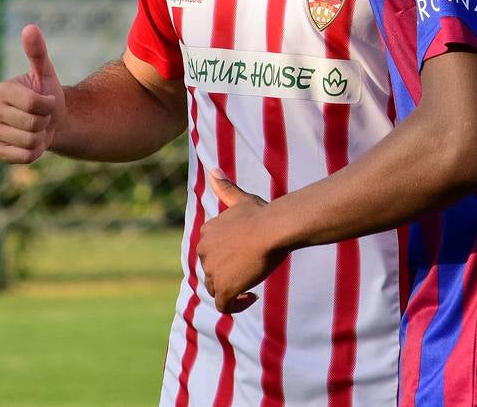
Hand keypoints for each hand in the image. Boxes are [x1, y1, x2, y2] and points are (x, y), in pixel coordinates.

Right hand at [0, 24, 62, 162]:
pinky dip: (35, 152)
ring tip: (39, 128)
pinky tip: (33, 142)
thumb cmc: (49, 94)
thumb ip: (38, 52)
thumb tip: (30, 27)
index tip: (48, 100)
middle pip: (32, 123)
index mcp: (2, 89)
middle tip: (44, 116)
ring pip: (29, 141)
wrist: (53, 121)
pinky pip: (23, 156)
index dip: (49, 103)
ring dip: (42, 136)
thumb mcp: (47, 73)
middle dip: (46, 120)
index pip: (33, 102)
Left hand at [196, 170, 283, 313]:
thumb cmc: (261, 214)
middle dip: (230, 274)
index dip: (228, 257)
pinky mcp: (224, 288)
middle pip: (213, 272)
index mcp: (207, 233)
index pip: (212, 253)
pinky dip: (236, 305)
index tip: (246, 255)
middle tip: (252, 268)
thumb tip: (213, 170)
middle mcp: (204, 252)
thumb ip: (226, 189)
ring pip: (217, 289)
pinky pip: (224, 305)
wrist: (272, 230)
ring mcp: (213, 272)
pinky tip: (252, 296)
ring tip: (252, 283)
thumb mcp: (241, 200)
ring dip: (233, 289)